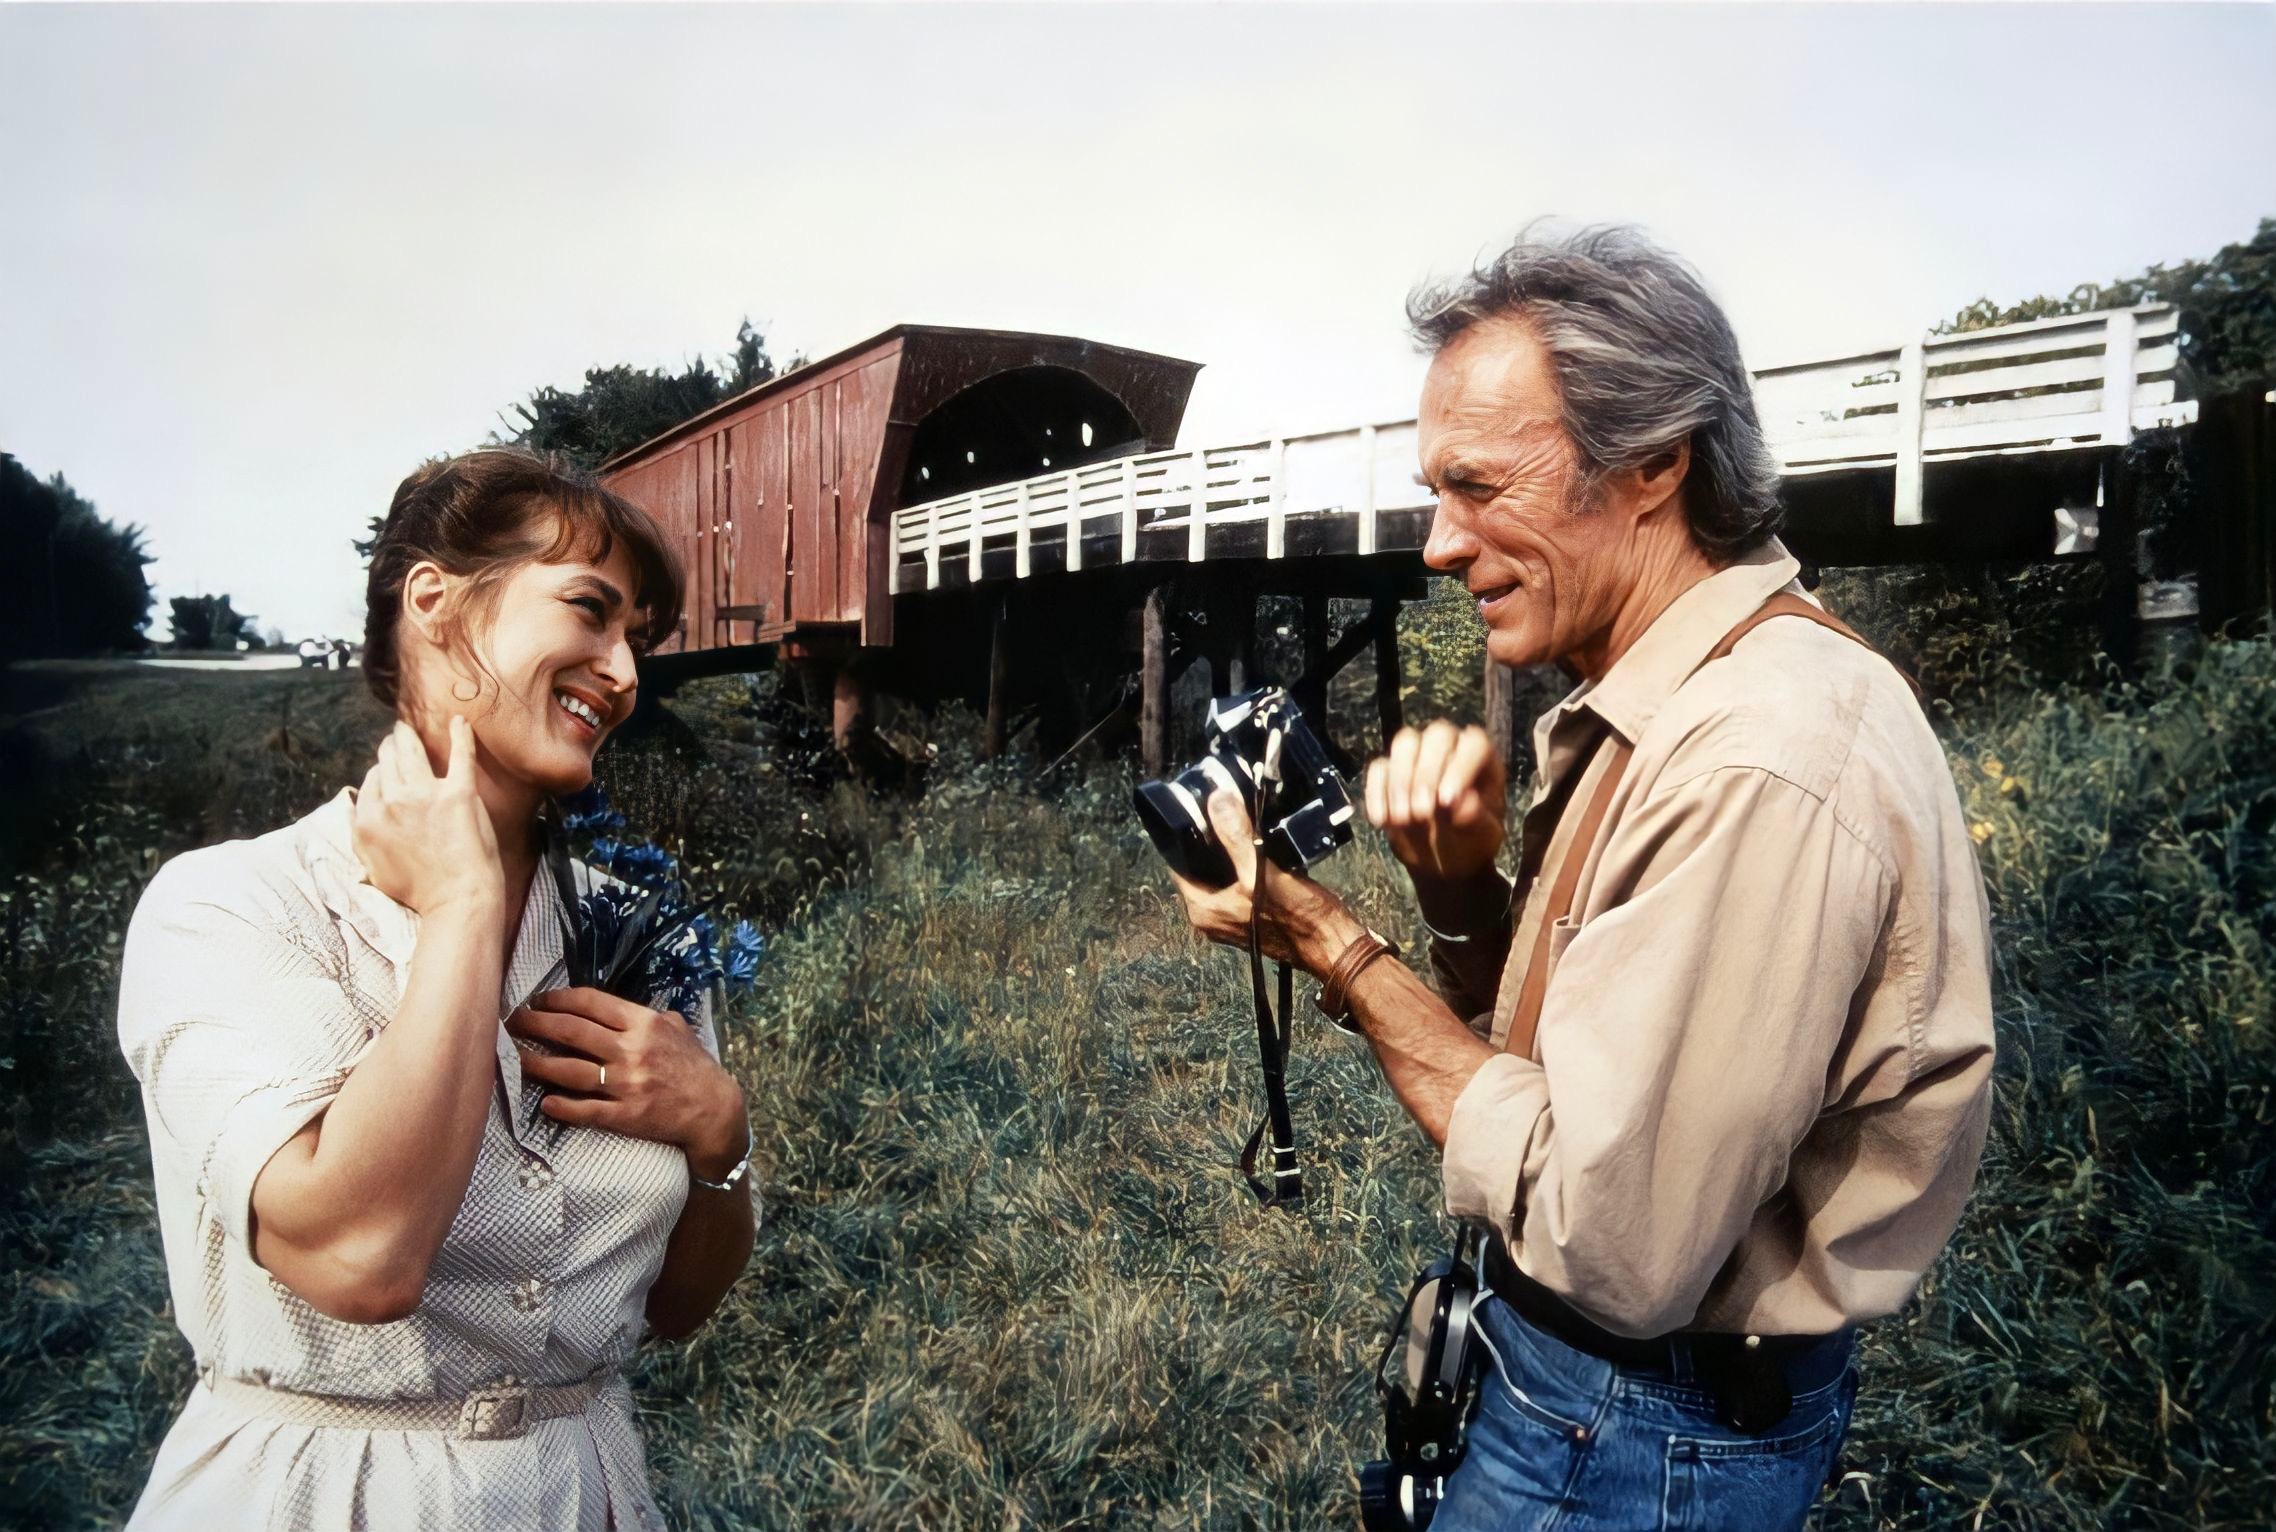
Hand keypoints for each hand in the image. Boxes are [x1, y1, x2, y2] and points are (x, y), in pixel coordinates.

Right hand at [352, 717, 502, 914]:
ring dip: (408, 736)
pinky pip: (460, 755)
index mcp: (369, 818)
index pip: (372, 780)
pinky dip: (461, 735)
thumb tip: (359, 818)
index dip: (381, 772)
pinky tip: (460, 721)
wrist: (457, 898)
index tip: (387, 768)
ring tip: (407, 728)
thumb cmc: (418, 891)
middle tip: (395, 738)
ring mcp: (425, 794)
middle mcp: (392, 801)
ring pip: (411, 752)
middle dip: (389, 747)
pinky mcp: (458, 793)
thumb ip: (362, 837)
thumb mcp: (373, 868)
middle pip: (388, 761)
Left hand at [508, 988, 748, 1174]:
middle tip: (513, 1022)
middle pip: (571, 1031)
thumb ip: (650, 1016)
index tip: (538, 1001)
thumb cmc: (696, 1067)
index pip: (590, 1003)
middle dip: (535, 1024)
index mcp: (643, 1023)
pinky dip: (562, 1106)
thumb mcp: (678, 1029)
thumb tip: (623, 1010)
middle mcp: (631, 1050)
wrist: (714, 1110)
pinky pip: (585, 1110)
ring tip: (516, 1058)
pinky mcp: (625, 1115)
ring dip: (537, 1063)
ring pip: (569, 1070)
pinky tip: (544, 1103)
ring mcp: (626, 1084)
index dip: (558, 999)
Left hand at [1169, 789, 1363, 975]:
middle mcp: (1212, 916)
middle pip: (1201, 866)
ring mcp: (1233, 916)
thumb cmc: (1300, 918)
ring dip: (1231, 850)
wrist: (1334, 945)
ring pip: (1222, 872)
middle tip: (1226, 809)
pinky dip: (1247, 863)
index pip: (1178, 863)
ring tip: (1243, 821)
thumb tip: (1216, 801)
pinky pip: (1241, 881)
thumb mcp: (1263, 872)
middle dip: (1212, 839)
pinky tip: (1261, 845)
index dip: (1187, 835)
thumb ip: (1236, 837)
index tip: (1199, 808)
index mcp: (1203, 910)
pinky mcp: (1253, 913)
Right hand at [1364, 721, 1506, 886]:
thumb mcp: (1482, 835)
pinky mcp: (1390, 769)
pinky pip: (1379, 768)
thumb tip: (1463, 803)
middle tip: (1422, 812)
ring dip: (1400, 781)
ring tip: (1402, 819)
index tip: (1446, 802)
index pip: (1474, 744)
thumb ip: (1476, 818)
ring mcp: (1418, 754)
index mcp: (1482, 757)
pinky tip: (1382, 821)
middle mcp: (1451, 746)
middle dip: (1427, 773)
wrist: (1444, 858)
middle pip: (1437, 736)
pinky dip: (1377, 793)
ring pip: (1405, 743)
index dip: (1460, 768)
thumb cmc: (1471, 839)